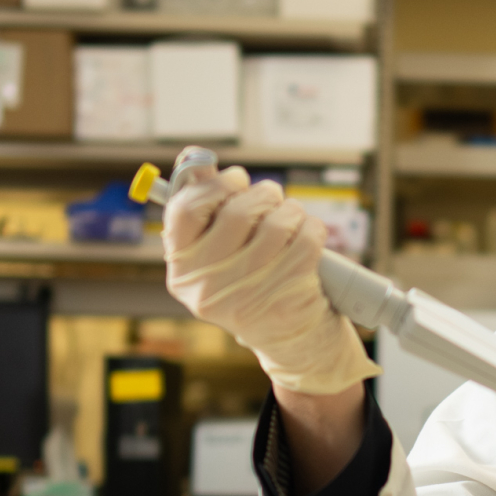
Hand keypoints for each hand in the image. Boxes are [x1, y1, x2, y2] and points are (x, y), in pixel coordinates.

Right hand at [162, 164, 379, 394]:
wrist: (287, 339)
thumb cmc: (251, 283)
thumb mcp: (217, 254)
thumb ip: (205, 209)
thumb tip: (195, 157)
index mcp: (183, 269)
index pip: (184, 209)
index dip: (214, 184)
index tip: (235, 179)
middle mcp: (208, 284)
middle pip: (238, 210)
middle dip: (262, 194)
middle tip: (270, 199)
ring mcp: (248, 291)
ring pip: (278, 220)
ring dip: (291, 211)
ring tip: (291, 221)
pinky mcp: (288, 292)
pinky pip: (308, 235)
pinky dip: (313, 228)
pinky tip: (308, 236)